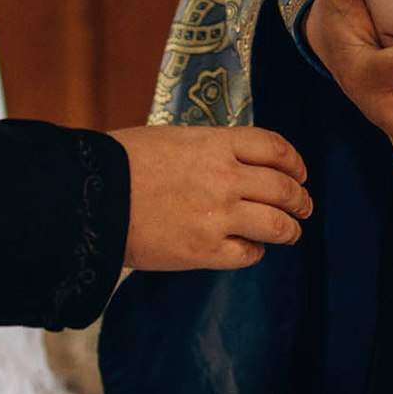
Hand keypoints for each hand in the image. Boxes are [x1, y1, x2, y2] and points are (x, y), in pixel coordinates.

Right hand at [112, 124, 312, 270]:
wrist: (89, 198)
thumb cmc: (122, 163)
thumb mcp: (172, 139)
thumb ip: (208, 149)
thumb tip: (232, 161)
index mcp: (216, 144)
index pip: (276, 148)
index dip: (295, 163)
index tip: (299, 173)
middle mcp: (225, 178)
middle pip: (285, 189)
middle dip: (301, 200)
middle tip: (304, 207)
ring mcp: (218, 216)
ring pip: (279, 225)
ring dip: (290, 230)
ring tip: (290, 232)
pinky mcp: (205, 251)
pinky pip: (249, 254)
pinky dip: (255, 252)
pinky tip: (247, 248)